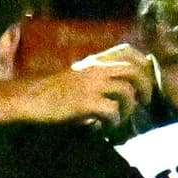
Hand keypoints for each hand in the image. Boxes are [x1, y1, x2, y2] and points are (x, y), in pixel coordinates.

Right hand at [0, 49, 152, 126]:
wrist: (31, 98)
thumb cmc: (54, 90)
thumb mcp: (79, 74)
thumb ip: (99, 75)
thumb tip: (122, 84)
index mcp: (95, 60)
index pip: (129, 51)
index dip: (143, 64)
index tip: (145, 78)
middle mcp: (97, 69)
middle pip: (134, 71)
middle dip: (145, 87)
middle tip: (144, 101)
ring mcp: (92, 85)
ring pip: (127, 91)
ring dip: (129, 108)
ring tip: (121, 118)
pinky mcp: (86, 103)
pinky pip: (113, 111)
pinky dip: (114, 121)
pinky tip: (105, 126)